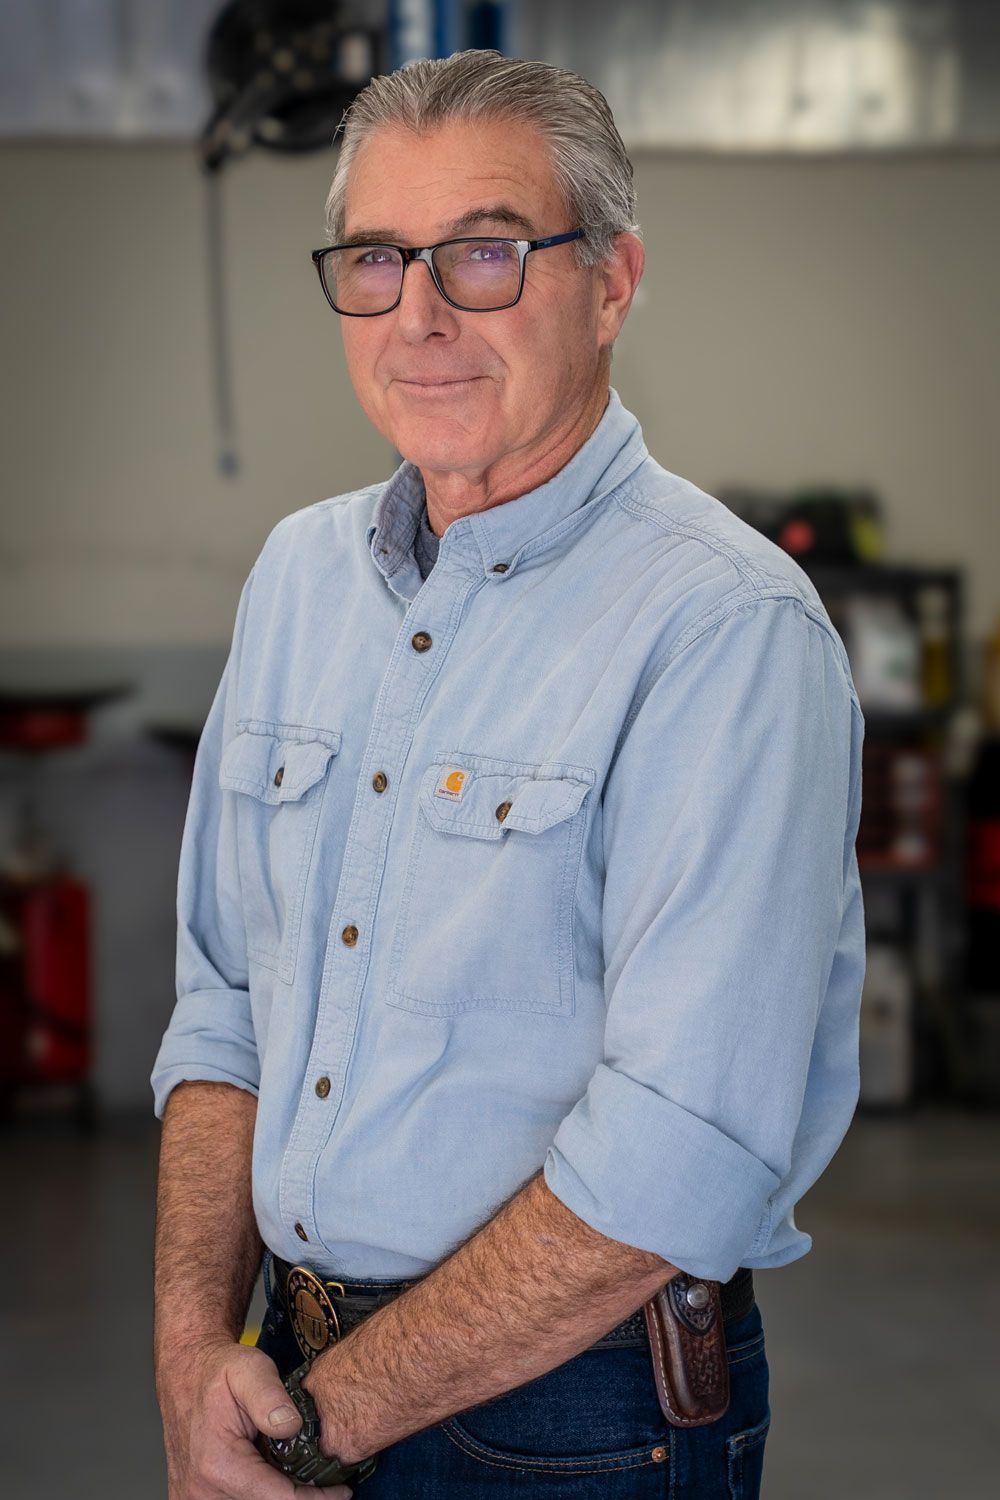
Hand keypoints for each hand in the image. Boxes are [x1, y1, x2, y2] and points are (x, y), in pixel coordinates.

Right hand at [157, 1337, 353, 1498]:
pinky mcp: (192, 1499)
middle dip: (299, 1497)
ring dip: (277, 1495)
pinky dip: (257, 1493)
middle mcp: (201, 1492)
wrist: (185, 1372)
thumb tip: (291, 1426)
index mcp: (218, 1465)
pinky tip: (271, 1477)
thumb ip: (270, 1396)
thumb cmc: (217, 1371)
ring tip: (298, 1475)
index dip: (316, 1499)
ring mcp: (193, 1499)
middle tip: (324, 1481)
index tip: (341, 1490)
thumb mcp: (249, 1369)